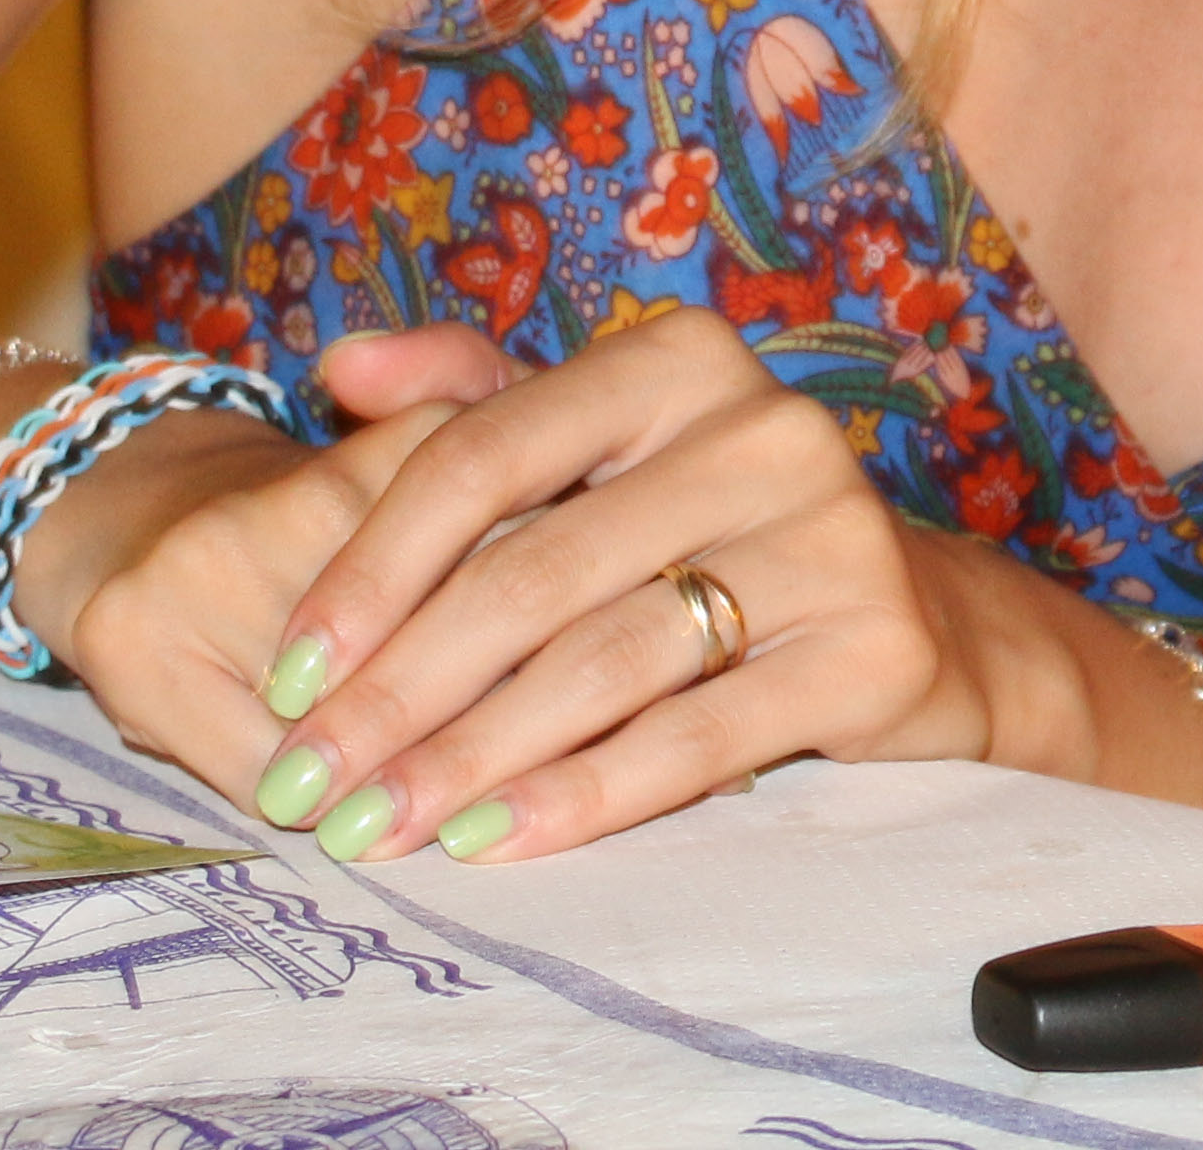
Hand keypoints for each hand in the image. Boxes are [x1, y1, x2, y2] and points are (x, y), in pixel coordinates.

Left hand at [220, 306, 1048, 866]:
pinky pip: (696, 738)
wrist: (912, 619)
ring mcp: (831, 536)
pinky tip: (495, 842)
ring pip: (603, 662)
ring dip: (470, 759)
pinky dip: (582, 797)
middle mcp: (764, 428)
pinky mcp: (874, 649)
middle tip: (308, 785)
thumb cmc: (711, 530)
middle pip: (533, 570)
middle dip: (398, 692)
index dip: (371, 569)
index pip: (483, 453)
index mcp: (677, 359)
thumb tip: (339, 367)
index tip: (289, 674)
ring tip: (379, 827)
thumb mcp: (601, 446)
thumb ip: (471, 397)